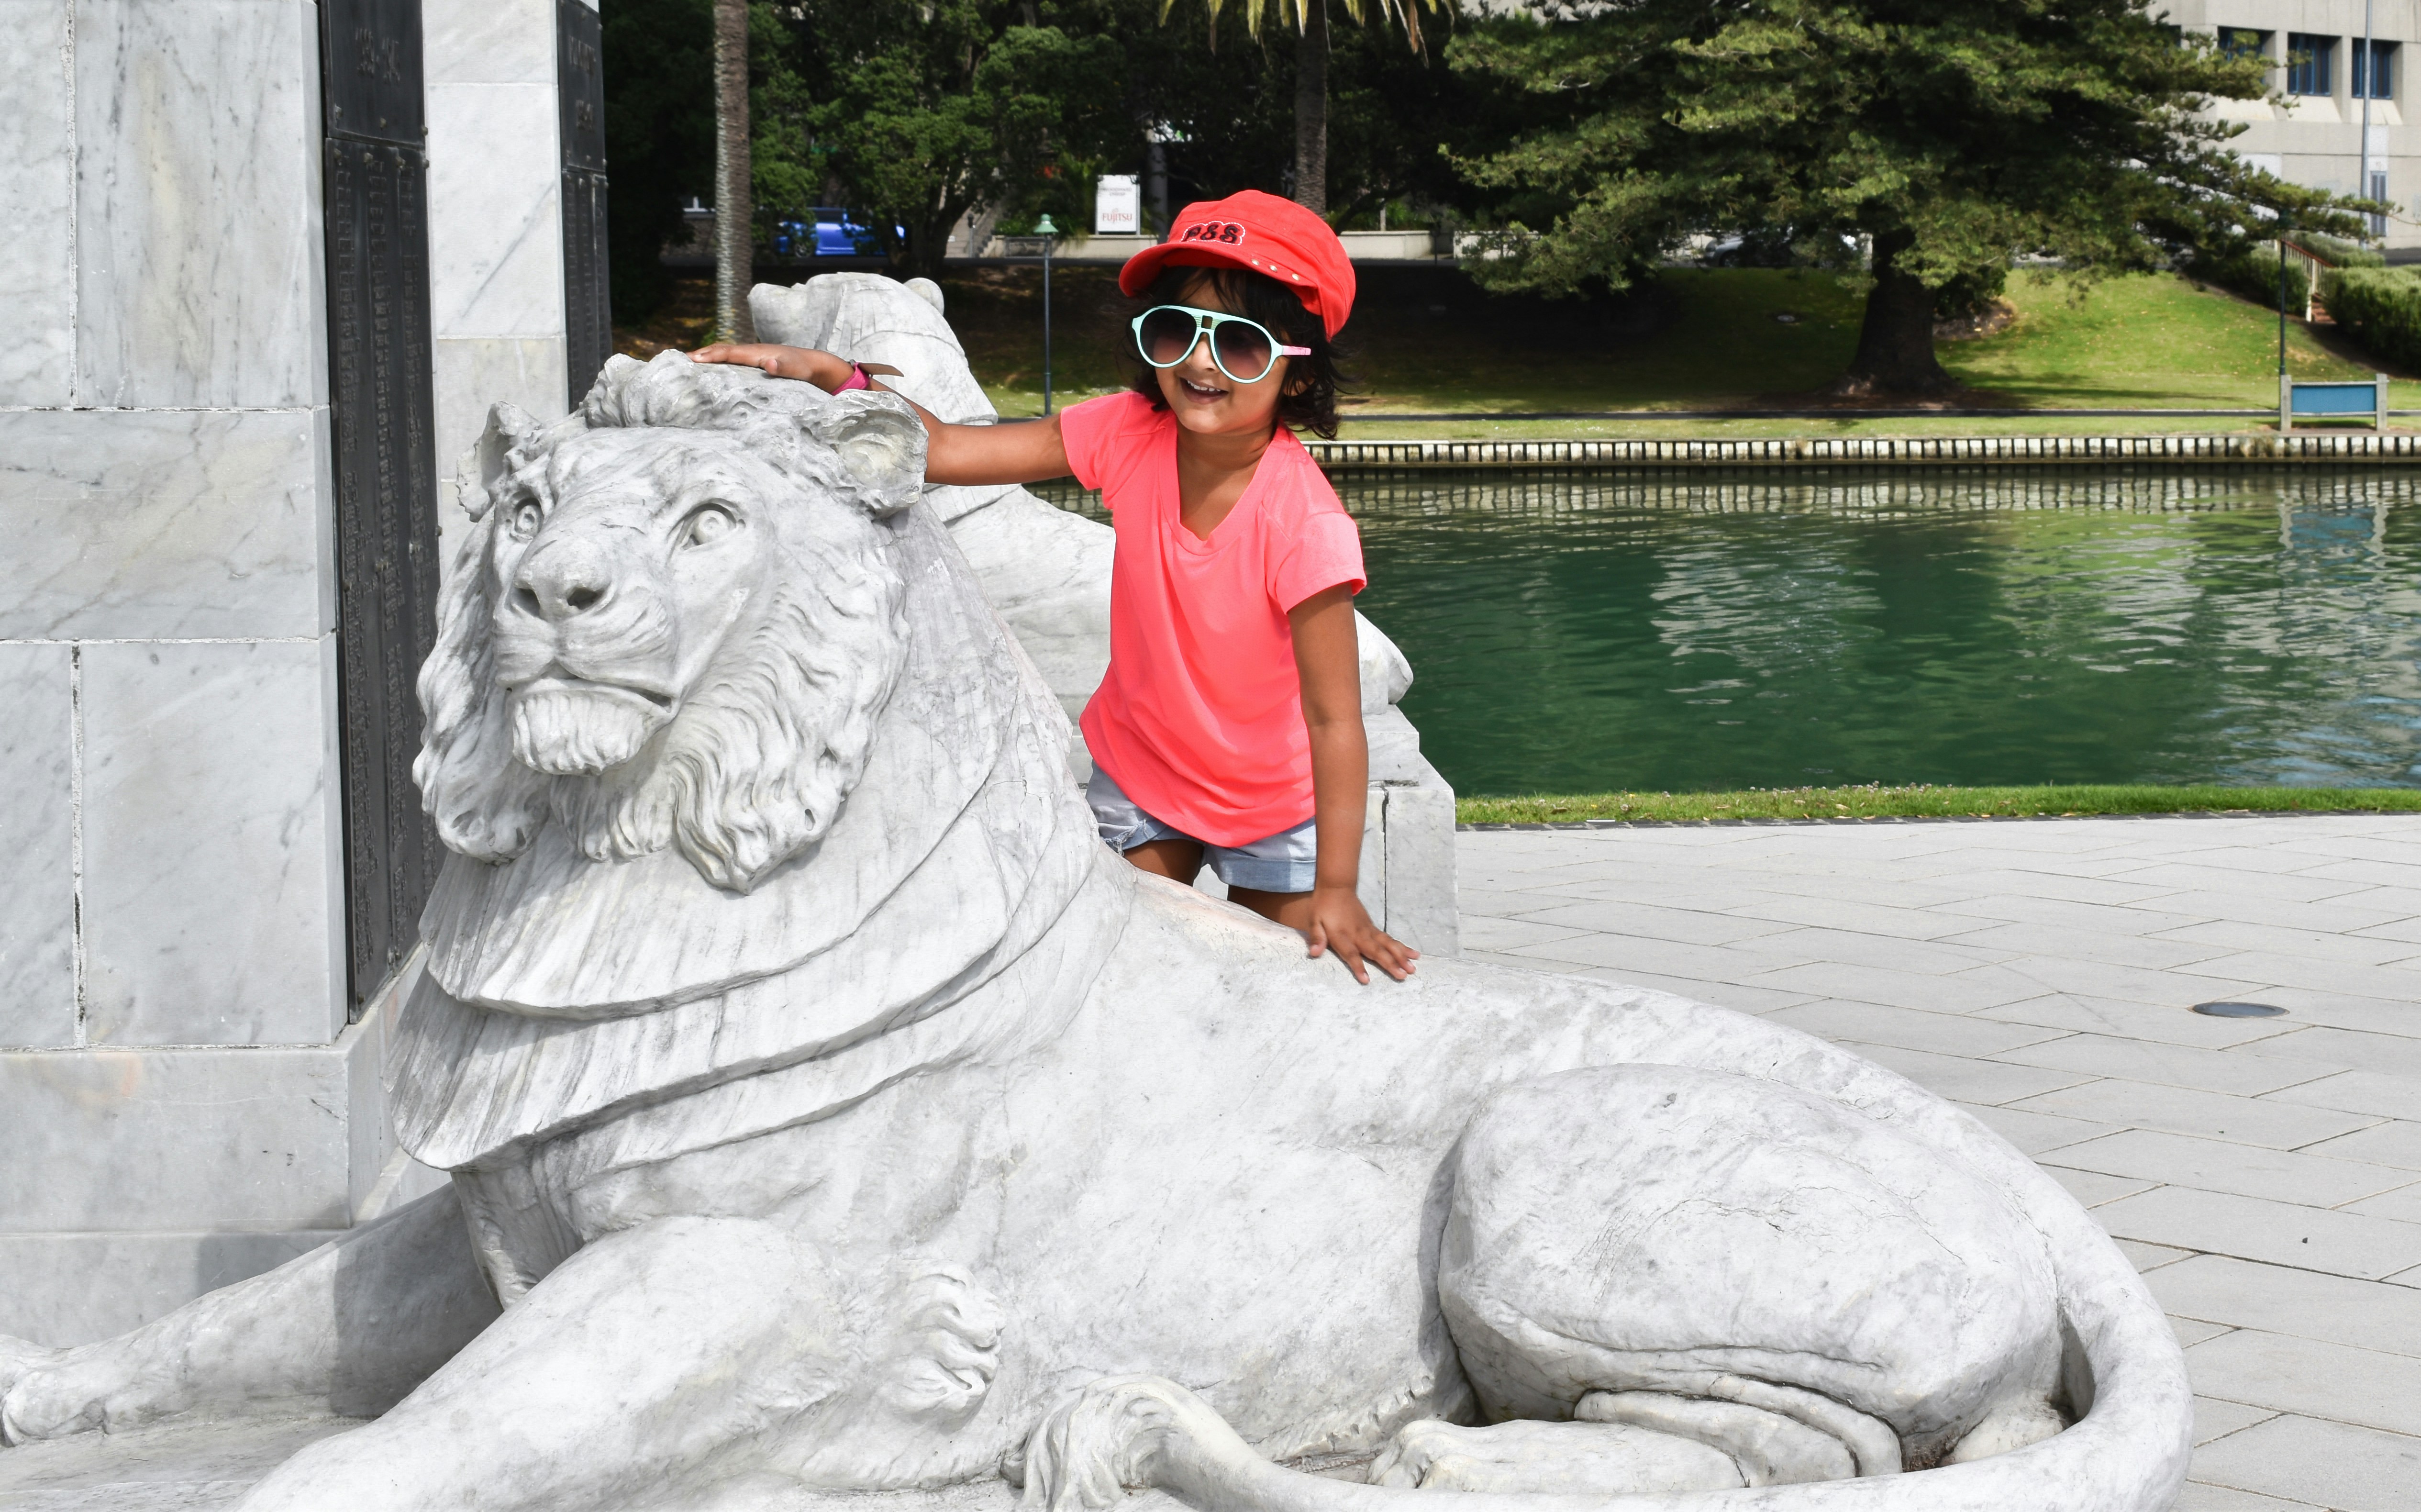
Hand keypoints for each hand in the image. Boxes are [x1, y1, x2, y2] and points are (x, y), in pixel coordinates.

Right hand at [690, 342, 847, 387]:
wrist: (814, 363)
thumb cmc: (804, 368)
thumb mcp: (797, 370)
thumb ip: (785, 368)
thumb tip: (770, 365)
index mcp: (757, 353)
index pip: (729, 353)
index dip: (711, 356)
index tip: (692, 360)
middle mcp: (752, 352)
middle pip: (721, 350)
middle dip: (701, 354)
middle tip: (678, 361)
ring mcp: (752, 356)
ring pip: (724, 354)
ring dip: (706, 357)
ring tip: (686, 364)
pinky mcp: (754, 362)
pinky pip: (731, 361)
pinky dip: (716, 362)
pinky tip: (708, 370)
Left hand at [1303, 885, 1417, 984]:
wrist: (1337, 887)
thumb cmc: (1323, 906)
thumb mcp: (1314, 921)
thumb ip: (1316, 937)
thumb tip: (1314, 953)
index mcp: (1342, 935)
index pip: (1351, 954)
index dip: (1358, 967)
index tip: (1366, 980)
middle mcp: (1359, 934)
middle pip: (1376, 951)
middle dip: (1390, 964)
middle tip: (1403, 976)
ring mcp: (1369, 931)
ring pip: (1387, 945)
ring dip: (1401, 957)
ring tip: (1412, 968)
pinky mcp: (1373, 928)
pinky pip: (1389, 939)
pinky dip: (1402, 947)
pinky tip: (1413, 954)